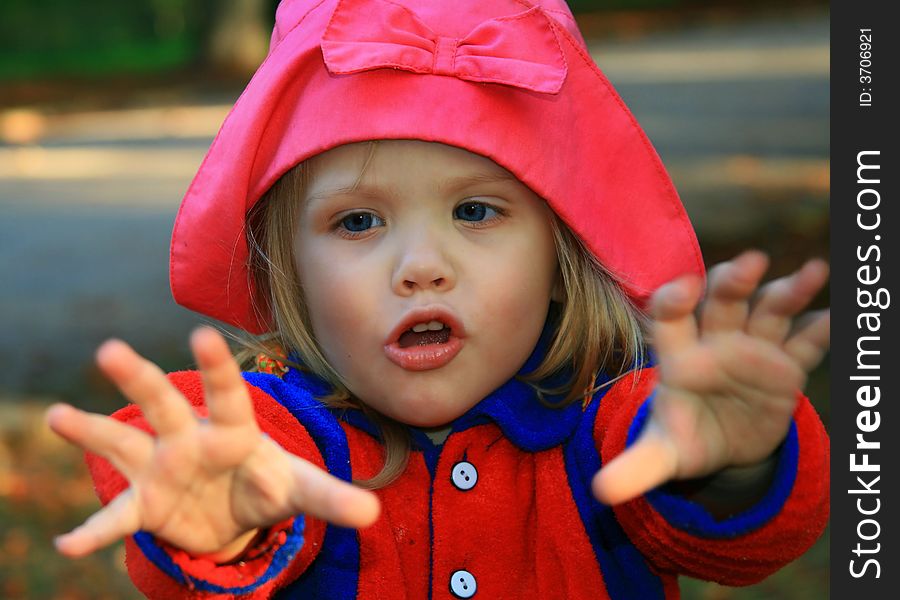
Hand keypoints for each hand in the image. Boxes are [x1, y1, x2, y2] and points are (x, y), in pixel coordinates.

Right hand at [47, 327, 379, 557]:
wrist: (236, 516)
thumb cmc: (267, 485)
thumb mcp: (300, 491)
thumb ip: (331, 498)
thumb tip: (374, 514)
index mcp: (233, 429)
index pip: (226, 393)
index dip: (215, 367)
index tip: (200, 334)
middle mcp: (190, 438)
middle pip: (162, 403)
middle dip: (138, 378)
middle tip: (109, 350)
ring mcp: (161, 468)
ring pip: (122, 443)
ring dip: (90, 431)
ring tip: (55, 415)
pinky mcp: (145, 504)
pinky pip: (116, 517)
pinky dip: (95, 531)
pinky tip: (67, 545)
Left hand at [593, 251, 828, 504]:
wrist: (724, 447)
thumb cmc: (686, 437)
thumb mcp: (663, 454)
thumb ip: (636, 467)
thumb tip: (601, 492)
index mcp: (679, 356)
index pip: (670, 318)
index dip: (673, 300)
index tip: (683, 289)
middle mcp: (716, 342)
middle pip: (722, 301)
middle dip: (734, 281)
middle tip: (750, 262)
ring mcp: (754, 349)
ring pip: (769, 310)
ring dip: (788, 291)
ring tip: (814, 272)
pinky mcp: (786, 365)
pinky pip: (805, 344)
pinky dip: (820, 331)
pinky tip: (833, 319)